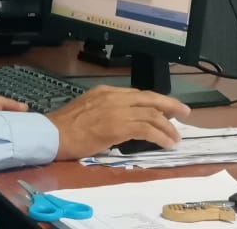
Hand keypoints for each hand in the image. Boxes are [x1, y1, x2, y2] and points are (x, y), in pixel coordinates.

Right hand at [46, 86, 189, 160]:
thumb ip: (106, 111)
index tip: (167, 109)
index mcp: (106, 92)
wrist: (51, 134)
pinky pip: (146, 129)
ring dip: (168, 126)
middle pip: (150, 98)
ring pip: (152, 114)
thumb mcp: (87, 110)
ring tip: (176, 137)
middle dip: (170, 105)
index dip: (156, 102)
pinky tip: (167, 143)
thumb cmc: (64, 127)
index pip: (138, 94)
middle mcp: (114, 97)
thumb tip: (122, 122)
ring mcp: (116, 110)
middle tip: (185, 113)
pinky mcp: (118, 126)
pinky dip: (160, 136)